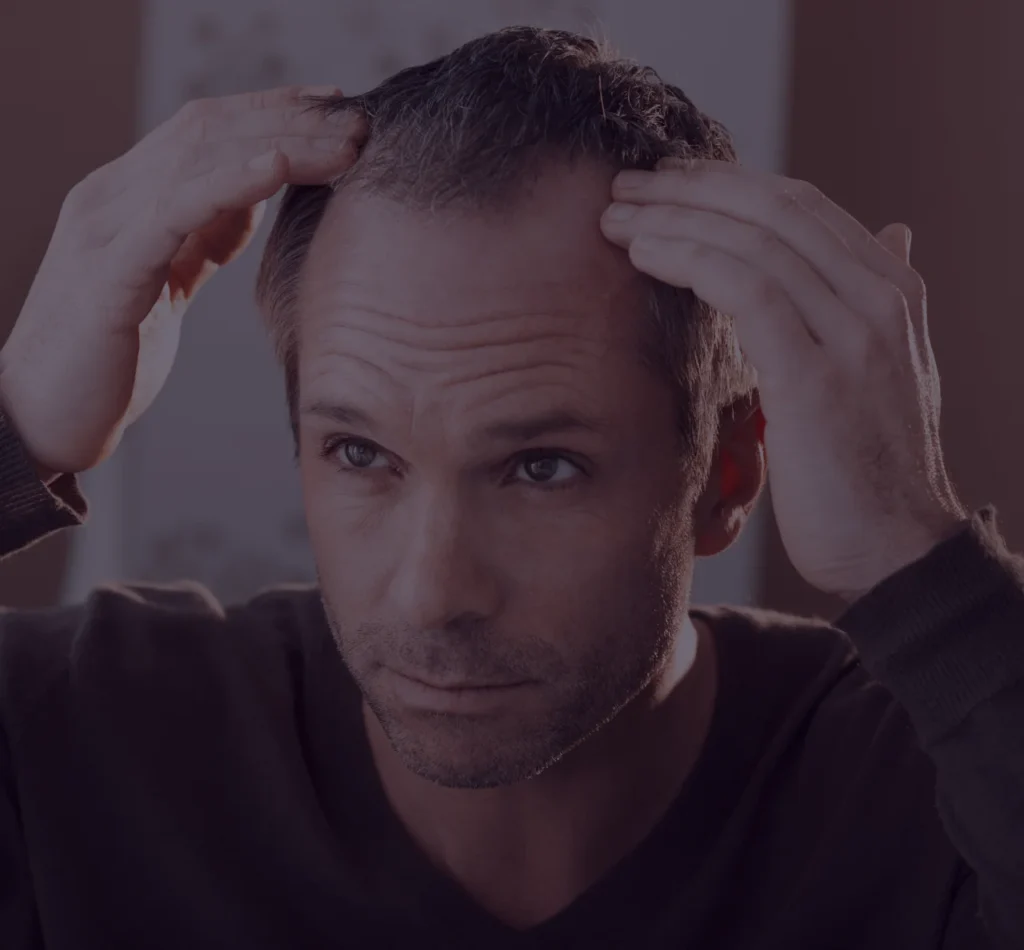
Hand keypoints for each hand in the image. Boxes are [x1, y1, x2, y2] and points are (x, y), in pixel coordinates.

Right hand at [0, 85, 363, 476]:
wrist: (42, 417)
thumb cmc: (113, 356)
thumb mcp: (170, 280)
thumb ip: (202, 234)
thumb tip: (252, 195)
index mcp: (127, 197)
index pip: (206, 129)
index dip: (273, 110)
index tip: (338, 108)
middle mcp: (111, 197)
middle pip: (209, 131)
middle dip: (291, 121)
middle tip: (361, 123)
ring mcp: (105, 230)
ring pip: (199, 160)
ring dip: (280, 145)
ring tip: (343, 143)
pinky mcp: (110, 275)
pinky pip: (175, 213)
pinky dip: (230, 184)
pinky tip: (277, 167)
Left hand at [600, 158, 967, 600]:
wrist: (895, 551)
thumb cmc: (870, 471)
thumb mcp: (889, 368)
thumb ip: (875, 302)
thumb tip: (891, 232)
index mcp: (891, 290)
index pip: (799, 206)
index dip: (725, 183)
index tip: (665, 183)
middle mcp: (879, 299)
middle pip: (772, 207)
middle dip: (688, 187)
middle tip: (624, 184)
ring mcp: (853, 333)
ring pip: (753, 239)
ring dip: (673, 218)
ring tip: (616, 215)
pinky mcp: (816, 376)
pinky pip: (745, 289)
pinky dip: (688, 259)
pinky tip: (642, 253)